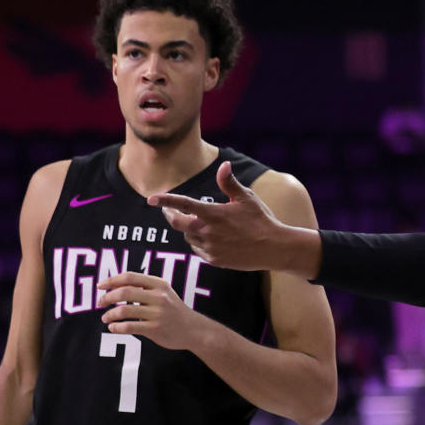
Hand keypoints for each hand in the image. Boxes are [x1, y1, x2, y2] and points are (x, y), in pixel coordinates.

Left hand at [97, 272, 213, 351]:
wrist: (193, 329)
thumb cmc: (173, 310)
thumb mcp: (164, 293)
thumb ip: (145, 287)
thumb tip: (115, 286)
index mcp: (159, 284)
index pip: (130, 277)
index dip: (112, 280)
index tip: (100, 286)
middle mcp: (159, 297)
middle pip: (124, 292)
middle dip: (107, 297)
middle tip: (99, 303)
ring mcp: (157, 313)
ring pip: (124, 310)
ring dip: (110, 314)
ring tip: (105, 318)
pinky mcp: (155, 329)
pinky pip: (129, 326)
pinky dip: (116, 327)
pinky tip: (113, 328)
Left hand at [148, 161, 283, 270]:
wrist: (273, 248)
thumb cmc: (262, 220)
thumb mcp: (247, 198)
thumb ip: (229, 183)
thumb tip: (224, 165)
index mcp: (214, 213)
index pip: (183, 204)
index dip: (166, 200)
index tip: (151, 199)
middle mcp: (208, 231)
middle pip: (177, 223)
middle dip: (170, 215)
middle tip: (168, 211)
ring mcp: (210, 247)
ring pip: (188, 237)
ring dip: (189, 229)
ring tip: (200, 224)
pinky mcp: (214, 260)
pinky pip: (198, 250)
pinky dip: (199, 243)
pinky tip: (211, 239)